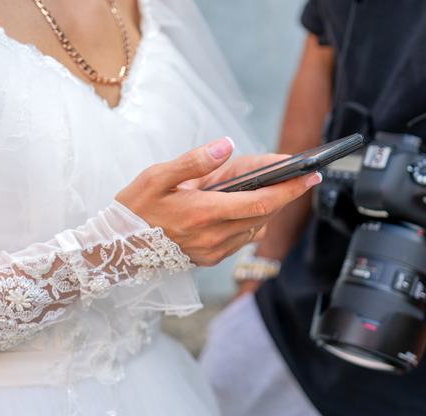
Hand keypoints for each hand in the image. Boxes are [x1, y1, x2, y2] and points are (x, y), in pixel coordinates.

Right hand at [116, 138, 320, 265]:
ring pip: (255, 228)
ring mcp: (212, 252)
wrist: (114, 249)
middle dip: (286, 194)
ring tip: (270, 185)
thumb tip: (227, 145)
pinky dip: (250, 221)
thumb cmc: (134, 208)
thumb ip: (194, 161)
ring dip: (267, 208)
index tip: (311, 175)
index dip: (290, 189)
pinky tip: (244, 206)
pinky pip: (241, 239)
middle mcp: (213, 237)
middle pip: (265, 215)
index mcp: (203, 213)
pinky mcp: (209, 260)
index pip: (261, 202)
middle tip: (299, 174)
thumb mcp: (157, 176)